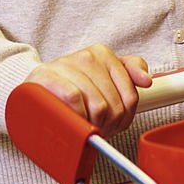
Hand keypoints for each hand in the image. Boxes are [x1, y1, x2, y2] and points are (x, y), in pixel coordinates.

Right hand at [23, 44, 151, 136]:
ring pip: (95, 104)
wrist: (36, 84)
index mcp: (103, 54)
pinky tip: (73, 120)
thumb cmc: (73, 84)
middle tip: (95, 128)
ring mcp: (66, 65)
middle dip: (105, 125)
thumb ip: (130, 72)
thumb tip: (146, 80)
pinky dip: (77, 116)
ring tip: (84, 126)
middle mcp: (87, 56)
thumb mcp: (104, 75)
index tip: (112, 124)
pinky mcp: (46, 76)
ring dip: (91, 125)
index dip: (123, 119)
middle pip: (112, 105)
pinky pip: (74, 99)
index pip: (129, 97)